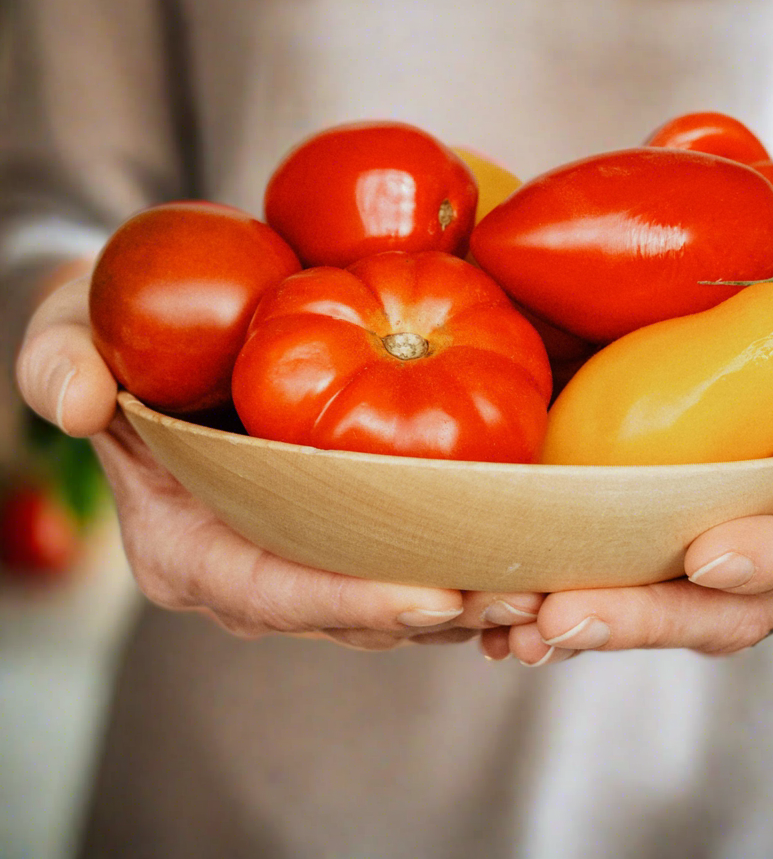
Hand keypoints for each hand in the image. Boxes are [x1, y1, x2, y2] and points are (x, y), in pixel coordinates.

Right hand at [16, 273, 543, 648]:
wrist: (160, 335)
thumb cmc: (114, 335)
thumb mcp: (67, 329)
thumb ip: (60, 359)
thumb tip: (78, 398)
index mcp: (187, 547)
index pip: (273, 592)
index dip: (351, 601)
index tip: (434, 597)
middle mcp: (253, 569)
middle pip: (352, 611)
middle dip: (436, 611)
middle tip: (521, 597)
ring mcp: (306, 554)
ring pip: (394, 597)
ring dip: (469, 596)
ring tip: (543, 582)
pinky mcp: (348, 526)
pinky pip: (413, 556)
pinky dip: (468, 557)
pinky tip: (530, 545)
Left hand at [503, 211, 772, 664]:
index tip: (709, 555)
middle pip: (728, 603)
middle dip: (648, 617)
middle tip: (561, 620)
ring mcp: (715, 518)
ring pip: (658, 595)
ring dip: (583, 614)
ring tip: (504, 623)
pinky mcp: (655, 500)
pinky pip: (609, 554)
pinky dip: (553, 580)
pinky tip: (488, 598)